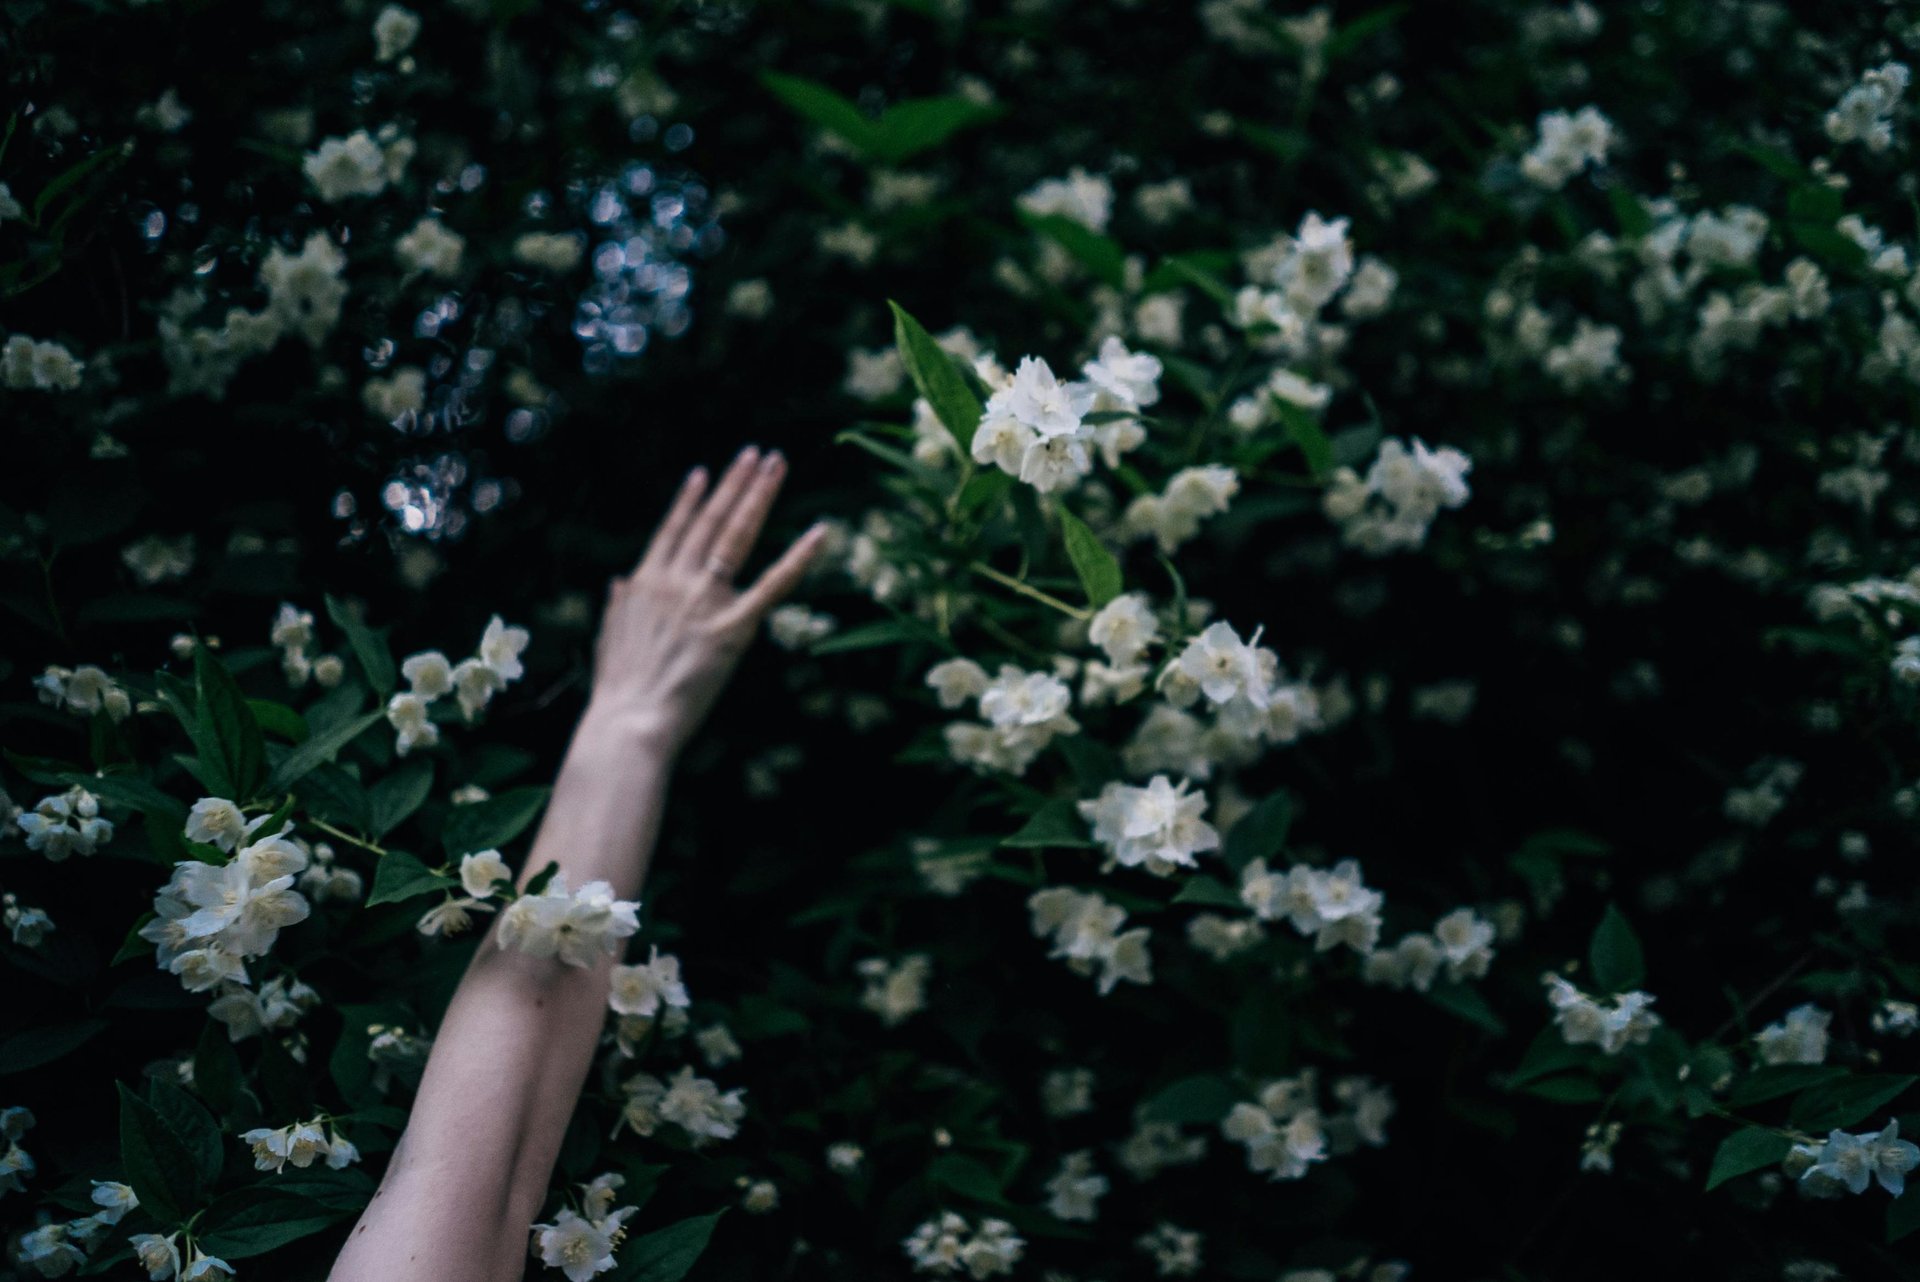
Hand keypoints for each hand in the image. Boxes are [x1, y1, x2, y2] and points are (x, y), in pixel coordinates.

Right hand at [582, 446, 825, 753]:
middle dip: (734, 484)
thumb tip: (618, 582)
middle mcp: (676, 581)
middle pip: (710, 522)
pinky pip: (773, 585)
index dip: (690, 500)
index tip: (704, 473)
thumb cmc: (619, 689)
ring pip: (736, 537)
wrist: (630, 720)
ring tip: (774, 465)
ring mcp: (705, 601)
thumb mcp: (610, 639)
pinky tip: (820, 533)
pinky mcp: (733, 628)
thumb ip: (619, 606)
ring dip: (757, 497)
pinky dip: (799, 557)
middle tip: (755, 453)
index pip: (673, 530)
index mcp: (645, 582)